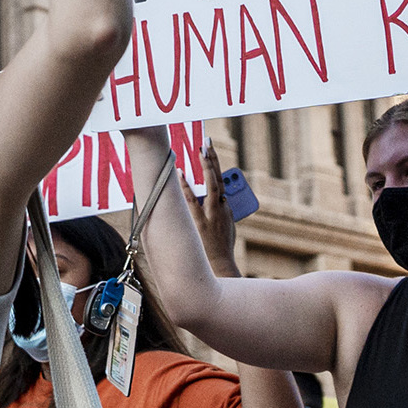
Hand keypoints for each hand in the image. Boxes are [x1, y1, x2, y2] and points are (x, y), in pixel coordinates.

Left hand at [197, 138, 238, 273]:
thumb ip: (219, 207)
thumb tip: (209, 192)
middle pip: (217, 178)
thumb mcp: (225, 224)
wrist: (219, 265)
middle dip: (212, 159)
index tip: (209, 150)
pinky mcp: (199, 222)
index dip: (216, 164)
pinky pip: (191, 200)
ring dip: (204, 168)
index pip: (222, 181)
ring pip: (209, 186)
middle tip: (206, 142)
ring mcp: (210, 214)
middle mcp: (221, 208)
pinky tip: (179, 174)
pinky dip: (186, 186)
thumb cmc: (220, 244)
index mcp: (227, 207)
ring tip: (199, 152)